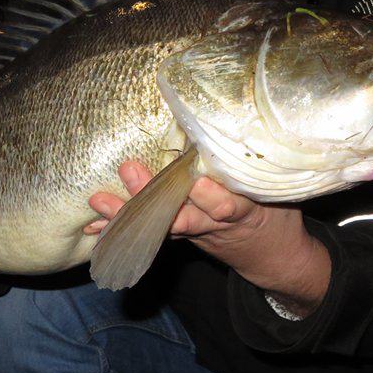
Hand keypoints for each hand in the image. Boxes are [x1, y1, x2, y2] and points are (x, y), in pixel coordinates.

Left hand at [86, 160, 330, 315]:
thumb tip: (240, 117)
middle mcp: (214, 224)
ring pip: (160, 226)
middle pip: (183, 216)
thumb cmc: (277, 207)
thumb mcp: (277, 186)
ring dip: (127, 214)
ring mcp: (195, 231)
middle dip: (153, 198)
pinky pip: (152, 232)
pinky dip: (123, 227)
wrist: (274, 255)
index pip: (228, 205)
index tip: (196, 181)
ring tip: (98, 202)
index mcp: (245, 209)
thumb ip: (258, 161)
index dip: (210, 196)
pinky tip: (95, 224)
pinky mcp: (181, 234)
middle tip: (129, 173)